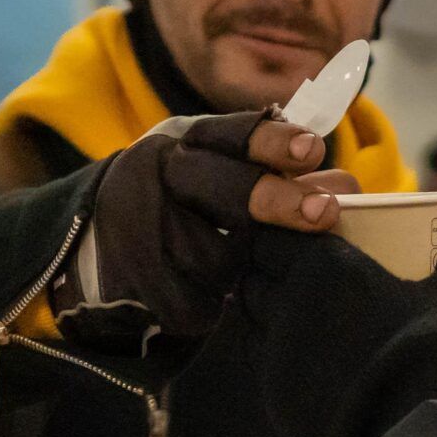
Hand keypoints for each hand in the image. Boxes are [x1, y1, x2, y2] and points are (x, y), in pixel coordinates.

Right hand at [65, 112, 357, 346]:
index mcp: (186, 142)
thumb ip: (276, 172)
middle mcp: (160, 175)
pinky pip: (195, 300)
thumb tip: (344, 187)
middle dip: (275, 201)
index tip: (312, 152)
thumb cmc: (180, 202)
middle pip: (222, 187)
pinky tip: (226, 301)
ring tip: (258, 271)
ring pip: (216, 252)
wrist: (92, 245)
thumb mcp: (214, 168)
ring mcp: (142, 228)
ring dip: (247, 265)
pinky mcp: (134, 279)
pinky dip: (218, 304)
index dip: (273, 142)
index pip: (231, 133)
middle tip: (323, 214)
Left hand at [237, 229, 436, 436]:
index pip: (271, 234)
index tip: (301, 238)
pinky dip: (279, 358)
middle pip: (254, 275)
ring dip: (269, 313)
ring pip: (251, 321)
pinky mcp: (278, 402)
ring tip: (301, 318)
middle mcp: (288, 306)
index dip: (280, 233)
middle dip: (269, 270)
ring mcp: (278, 357)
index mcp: (322, 265)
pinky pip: (265, 368)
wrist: (423, 435)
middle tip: (298, 274)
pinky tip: (309, 363)